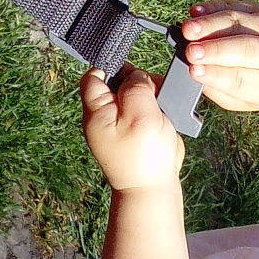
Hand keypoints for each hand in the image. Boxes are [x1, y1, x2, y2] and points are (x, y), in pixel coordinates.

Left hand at [81, 65, 183, 191]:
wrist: (152, 190)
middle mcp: (103, 117)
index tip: (135, 73)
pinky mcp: (133, 134)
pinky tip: (163, 118)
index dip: (114, 68)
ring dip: (150, 97)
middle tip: (153, 92)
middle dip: (138, 83)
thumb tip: (136, 74)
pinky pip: (142, 113)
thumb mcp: (140, 113)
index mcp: (96, 111)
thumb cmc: (143, 155)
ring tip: (161, 107)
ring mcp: (118, 126)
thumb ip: (136, 87)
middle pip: (116, 84)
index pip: (94, 76)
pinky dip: (154, 111)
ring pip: (133, 97)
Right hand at [178, 1, 258, 111]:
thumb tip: (194, 71)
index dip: (216, 74)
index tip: (194, 70)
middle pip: (243, 46)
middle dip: (214, 48)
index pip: (241, 78)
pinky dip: (213, 8)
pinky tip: (195, 13)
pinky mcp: (258, 9)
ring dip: (209, 24)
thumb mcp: (245, 99)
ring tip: (187, 29)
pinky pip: (234, 6)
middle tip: (189, 51)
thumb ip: (220, 88)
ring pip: (236, 21)